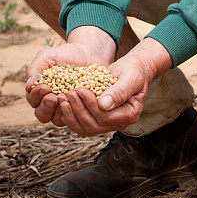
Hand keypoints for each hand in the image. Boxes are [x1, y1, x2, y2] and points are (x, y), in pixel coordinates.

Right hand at [25, 26, 115, 126]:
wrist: (86, 53)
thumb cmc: (64, 54)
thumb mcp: (47, 56)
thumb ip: (35, 68)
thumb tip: (28, 86)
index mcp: (39, 92)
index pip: (33, 100)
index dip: (37, 95)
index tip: (45, 87)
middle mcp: (50, 104)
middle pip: (42, 115)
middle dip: (46, 107)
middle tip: (53, 97)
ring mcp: (64, 108)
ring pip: (56, 120)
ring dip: (59, 111)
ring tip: (66, 98)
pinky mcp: (78, 109)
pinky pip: (74, 117)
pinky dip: (74, 111)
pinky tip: (78, 101)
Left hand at [57, 38, 171, 136]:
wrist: (133, 68)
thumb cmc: (134, 70)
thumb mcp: (130, 76)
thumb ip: (120, 91)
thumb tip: (104, 105)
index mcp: (130, 114)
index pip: (106, 118)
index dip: (91, 106)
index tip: (80, 89)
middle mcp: (119, 122)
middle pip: (94, 126)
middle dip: (79, 110)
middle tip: (68, 93)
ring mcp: (108, 122)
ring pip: (86, 129)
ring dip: (72, 116)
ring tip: (63, 100)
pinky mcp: (99, 118)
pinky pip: (83, 124)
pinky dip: (72, 117)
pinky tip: (63, 106)